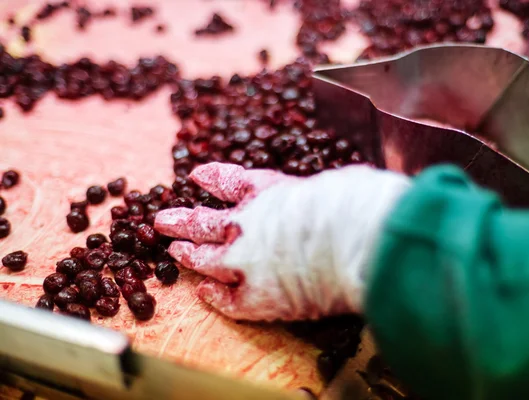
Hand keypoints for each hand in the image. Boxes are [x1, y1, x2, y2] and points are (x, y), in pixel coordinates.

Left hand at [155, 162, 410, 320]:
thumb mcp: (340, 183)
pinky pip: (228, 298)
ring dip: (188, 253)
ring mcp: (246, 258)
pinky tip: (205, 293)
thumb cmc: (357, 202)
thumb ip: (329, 192)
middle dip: (183, 220)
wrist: (356, 234)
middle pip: (206, 221)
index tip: (196, 175)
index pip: (232, 181)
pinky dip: (215, 296)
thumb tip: (350, 188)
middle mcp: (250, 222)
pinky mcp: (256, 295)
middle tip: (161, 219)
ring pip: (206, 257)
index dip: (213, 178)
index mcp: (270, 190)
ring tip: (173, 250)